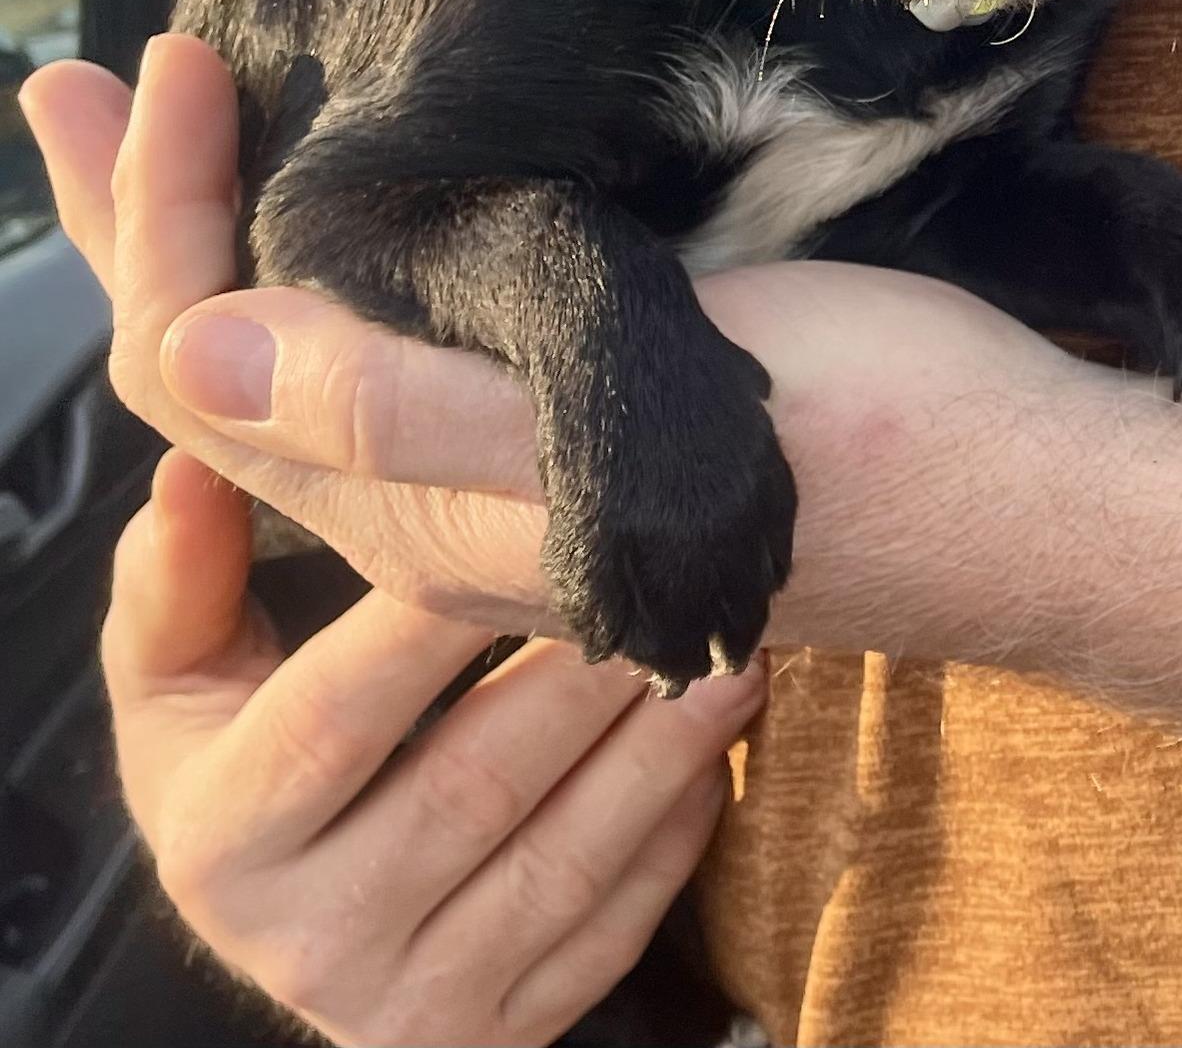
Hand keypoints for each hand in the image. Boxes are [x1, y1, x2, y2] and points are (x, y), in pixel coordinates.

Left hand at [22, 36, 1104, 656]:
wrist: (1025, 496)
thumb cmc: (862, 449)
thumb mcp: (623, 426)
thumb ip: (402, 405)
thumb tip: (188, 351)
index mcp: (426, 514)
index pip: (203, 380)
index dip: (146, 224)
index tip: (151, 67)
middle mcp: (443, 508)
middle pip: (230, 370)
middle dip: (145, 218)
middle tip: (83, 81)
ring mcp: (510, 475)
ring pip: (308, 357)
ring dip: (224, 237)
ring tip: (177, 123)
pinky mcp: (579, 433)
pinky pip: (397, 354)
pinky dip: (329, 264)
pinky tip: (343, 208)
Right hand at [104, 445, 764, 1047]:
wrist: (287, 927)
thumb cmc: (238, 762)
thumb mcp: (177, 681)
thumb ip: (177, 577)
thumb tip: (191, 465)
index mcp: (219, 844)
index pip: (336, 716)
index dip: (431, 621)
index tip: (517, 516)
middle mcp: (312, 945)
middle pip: (470, 790)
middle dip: (581, 673)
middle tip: (668, 569)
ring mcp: (417, 1008)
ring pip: (563, 867)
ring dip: (661, 749)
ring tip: (731, 643)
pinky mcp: (505, 1035)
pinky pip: (613, 934)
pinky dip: (678, 832)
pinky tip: (718, 740)